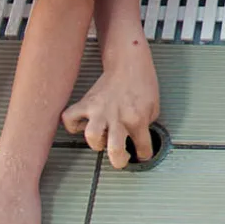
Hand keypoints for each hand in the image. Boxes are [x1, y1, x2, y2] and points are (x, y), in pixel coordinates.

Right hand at [62, 45, 159, 169]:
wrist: (129, 63)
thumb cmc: (142, 84)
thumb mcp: (154, 107)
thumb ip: (145, 126)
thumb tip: (135, 138)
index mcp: (138, 119)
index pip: (143, 147)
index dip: (144, 155)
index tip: (141, 155)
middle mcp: (118, 117)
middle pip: (115, 150)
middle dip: (119, 160)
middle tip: (121, 156)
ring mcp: (100, 110)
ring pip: (91, 136)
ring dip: (96, 143)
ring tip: (103, 137)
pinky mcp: (86, 103)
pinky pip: (70, 119)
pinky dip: (73, 125)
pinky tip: (83, 124)